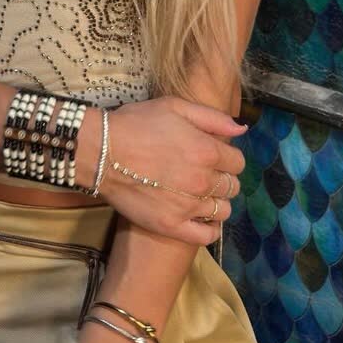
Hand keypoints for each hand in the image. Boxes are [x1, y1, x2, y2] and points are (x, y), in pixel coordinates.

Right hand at [79, 96, 244, 247]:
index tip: (213, 156)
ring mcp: (188, 206)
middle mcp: (203, 180)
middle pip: (231, 186)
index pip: (237, 162)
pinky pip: (206, 236)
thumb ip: (212, 118)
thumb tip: (242, 128)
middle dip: (222, 178)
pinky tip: (201, 219)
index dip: (227, 158)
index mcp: (207, 151)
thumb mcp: (175, 107)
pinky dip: (209, 229)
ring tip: (198, 195)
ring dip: (215, 202)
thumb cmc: (136, 124)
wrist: (101, 151)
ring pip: (222, 210)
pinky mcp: (171, 226)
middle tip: (203, 174)